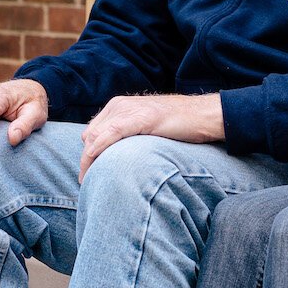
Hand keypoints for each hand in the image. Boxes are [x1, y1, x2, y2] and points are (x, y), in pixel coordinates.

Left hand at [78, 93, 224, 176]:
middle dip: (85, 159)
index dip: (87, 154)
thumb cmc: (179, 124)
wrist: (203, 115)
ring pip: (97, 135)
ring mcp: (130, 110)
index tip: (87, 174)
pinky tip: (94, 158)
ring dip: (88, 159)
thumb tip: (114, 155)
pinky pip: (113, 132)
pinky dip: (100, 147)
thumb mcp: (146, 127)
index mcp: (118, 106)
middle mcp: (120, 105)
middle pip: (90, 135)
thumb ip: (128, 135)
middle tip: (84, 181)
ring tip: (87, 180)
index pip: (92, 131)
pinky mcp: (142, 117)